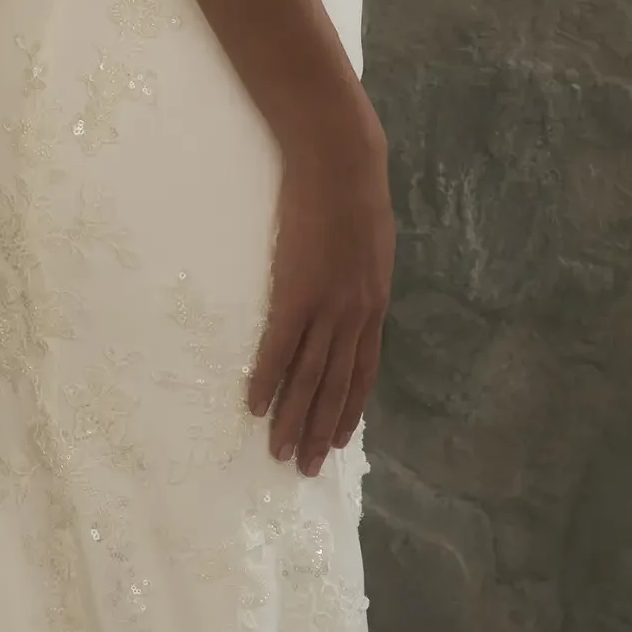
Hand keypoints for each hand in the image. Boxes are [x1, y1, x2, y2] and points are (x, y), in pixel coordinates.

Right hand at [246, 126, 394, 475]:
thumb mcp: (372, 246)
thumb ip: (363, 278)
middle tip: (306, 468)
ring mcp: (326, 307)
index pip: (363, 372)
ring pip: (309, 377)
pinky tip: (257, 406)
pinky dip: (268, 381)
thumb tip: (354, 294)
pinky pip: (279, 348)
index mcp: (374, 305)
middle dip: (321, 429)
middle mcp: (354, 316)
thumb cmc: (355, 194)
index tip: (339, 441)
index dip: (349, 409)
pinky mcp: (295, 294)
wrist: (341, 163)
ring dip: (294, 419)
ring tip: (280, 452)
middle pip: (335, 385)